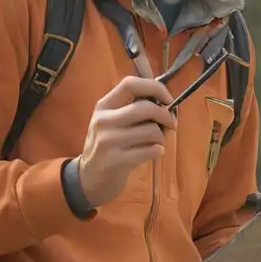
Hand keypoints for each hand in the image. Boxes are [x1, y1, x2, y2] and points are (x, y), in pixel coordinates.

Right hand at [77, 76, 176, 207]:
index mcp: (104, 105)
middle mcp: (103, 120)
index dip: (155, 88)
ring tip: (157, 143)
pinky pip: (150, 150)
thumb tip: (165, 99)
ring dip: (162, 137)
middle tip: (171, 124)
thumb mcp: (112, 121)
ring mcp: (108, 140)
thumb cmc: (108, 145)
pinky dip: (158, 151)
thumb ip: (133, 108)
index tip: (168, 99)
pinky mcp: (115, 160)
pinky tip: (154, 152)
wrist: (89, 177)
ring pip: (151, 130)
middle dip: (166, 116)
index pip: (131, 84)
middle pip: (146, 108)